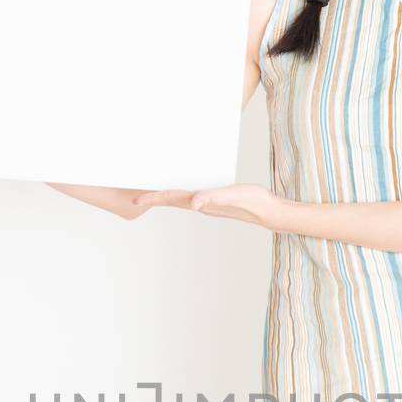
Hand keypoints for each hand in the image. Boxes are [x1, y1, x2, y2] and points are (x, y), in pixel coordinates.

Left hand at [131, 183, 277, 226]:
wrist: (268, 211)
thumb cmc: (252, 202)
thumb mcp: (231, 195)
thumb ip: (211, 198)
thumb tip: (193, 203)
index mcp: (200, 202)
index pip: (170, 199)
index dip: (152, 198)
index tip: (135, 199)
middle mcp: (200, 204)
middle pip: (170, 201)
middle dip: (152, 199)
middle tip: (134, 197)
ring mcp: (207, 204)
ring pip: (179, 200)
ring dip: (164, 197)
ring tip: (151, 193)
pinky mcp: (214, 201)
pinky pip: (191, 197)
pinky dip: (180, 193)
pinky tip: (182, 190)